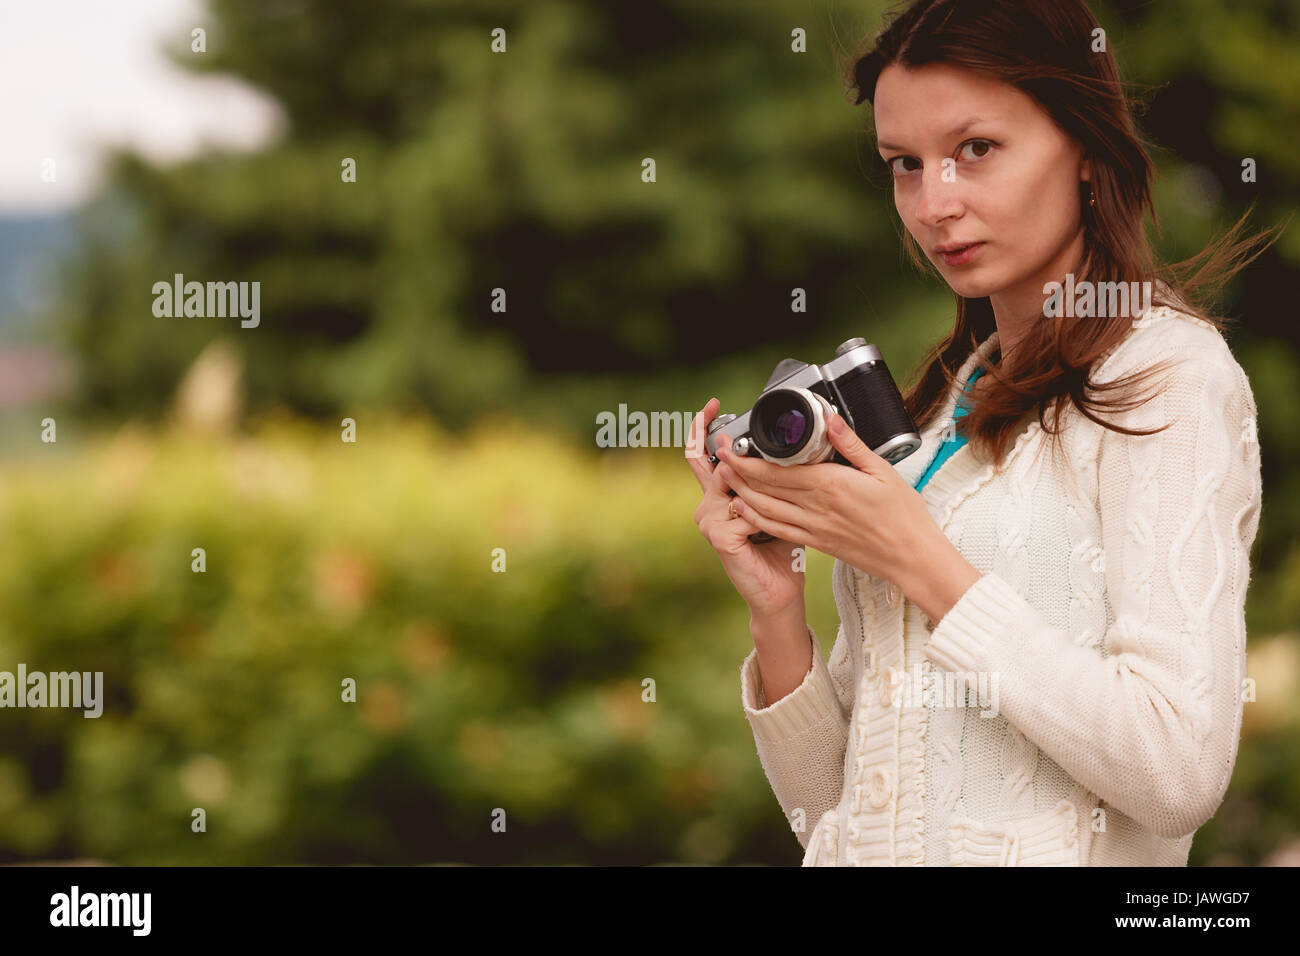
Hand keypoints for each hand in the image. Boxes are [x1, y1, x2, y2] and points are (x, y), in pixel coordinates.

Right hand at [686, 398, 806, 619]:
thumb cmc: (782, 551)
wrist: (781, 593)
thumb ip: (774, 478)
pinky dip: (761, 512)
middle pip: (718, 464)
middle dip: (734, 452)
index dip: (703, 429)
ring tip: (776, 502)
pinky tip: (770, 526)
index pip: (702, 456)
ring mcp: (709, 520)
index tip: (711, 405)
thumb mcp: (781, 505)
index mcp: (720, 495)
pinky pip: (743, 508)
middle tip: (751, 447)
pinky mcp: (718, 536)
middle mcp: (709, 505)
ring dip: (757, 487)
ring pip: (732, 483)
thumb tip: (789, 448)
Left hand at [713, 411, 940, 586]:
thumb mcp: (882, 470)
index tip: (730, 445)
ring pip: (765, 510)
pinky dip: (756, 518)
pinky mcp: (816, 542)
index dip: (747, 459)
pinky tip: (746, 509)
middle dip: (737, 471)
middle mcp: (815, 508)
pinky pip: (778, 529)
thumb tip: (830, 419)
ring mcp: (813, 527)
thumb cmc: (903, 514)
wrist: (911, 557)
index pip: (777, 470)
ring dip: (741, 493)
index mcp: (829, 485)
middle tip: (719, 455)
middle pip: (765, 488)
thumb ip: (851, 443)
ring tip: (724, 478)